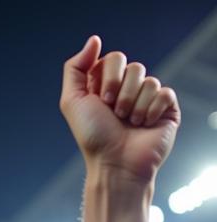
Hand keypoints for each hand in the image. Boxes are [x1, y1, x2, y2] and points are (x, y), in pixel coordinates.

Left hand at [60, 37, 179, 182]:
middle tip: (114, 113)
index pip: (114, 58)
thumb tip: (94, 40)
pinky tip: (144, 125)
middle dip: (121, 91)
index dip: (108, 76)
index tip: (101, 99)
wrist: (115, 164)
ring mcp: (148, 98)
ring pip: (149, 80)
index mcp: (106, 86)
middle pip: (133, 66)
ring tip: (128, 124)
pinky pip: (164, 92)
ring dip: (134, 105)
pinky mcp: (166, 108)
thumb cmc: (93, 137)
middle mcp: (127, 90)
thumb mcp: (72, 102)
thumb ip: (75, 69)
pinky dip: (151, 110)